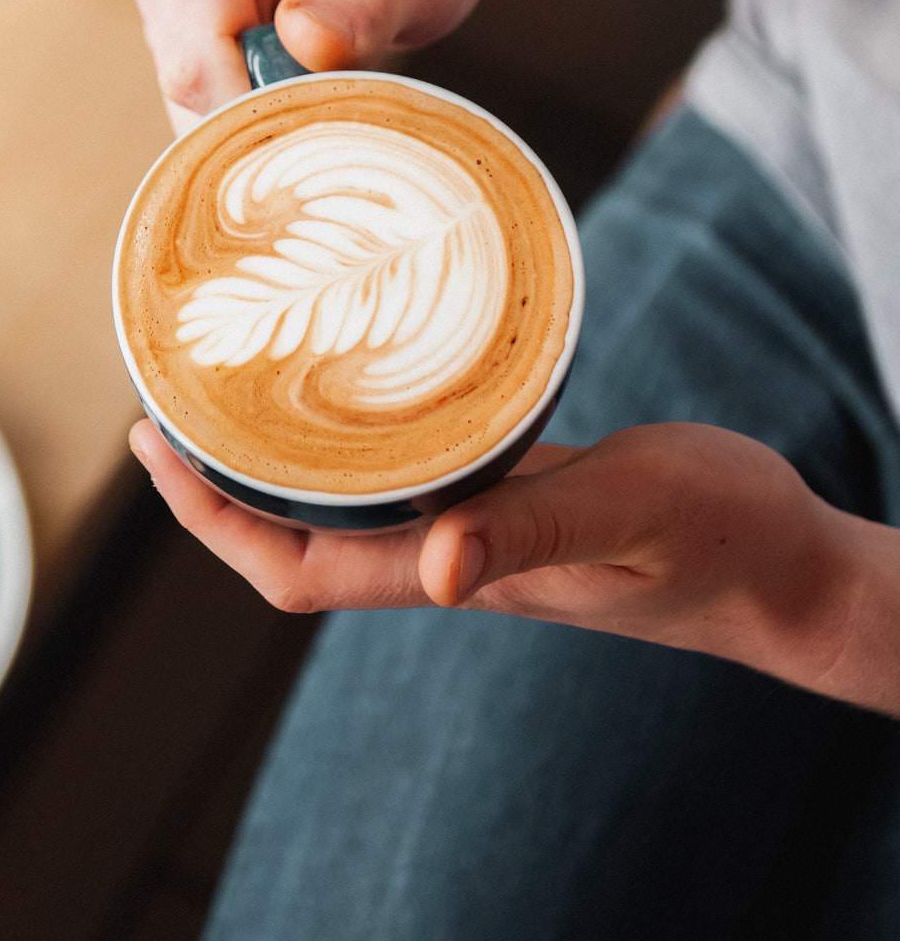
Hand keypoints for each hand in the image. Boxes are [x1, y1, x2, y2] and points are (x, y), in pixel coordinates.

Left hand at [128, 418, 861, 689]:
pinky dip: (355, 428)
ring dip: (276, 451)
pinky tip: (351, 369)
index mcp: (458, 569)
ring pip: (343, 500)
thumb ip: (538, 531)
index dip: (215, 522)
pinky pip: (405, 466)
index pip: (297, 569)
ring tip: (230, 373)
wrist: (782, 563)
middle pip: (296, 536)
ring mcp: (476, 524)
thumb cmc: (721, 541)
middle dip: (218, 481)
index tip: (159, 450)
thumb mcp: (632, 513)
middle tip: (166, 392)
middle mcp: (448, 552)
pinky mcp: (510, 489)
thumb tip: (433, 571)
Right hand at [134, 0, 491, 134]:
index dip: (253, 111)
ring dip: (267, 130)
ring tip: (344, 100)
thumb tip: (305, 46)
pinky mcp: (196, 47)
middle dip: (263, 125)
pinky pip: (212, 114)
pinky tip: (321, 105)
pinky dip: (265, 128)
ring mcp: (178, 11)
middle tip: (351, 118)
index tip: (330, 131)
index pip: (197, 53)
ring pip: (195, 110)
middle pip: (188, 88)